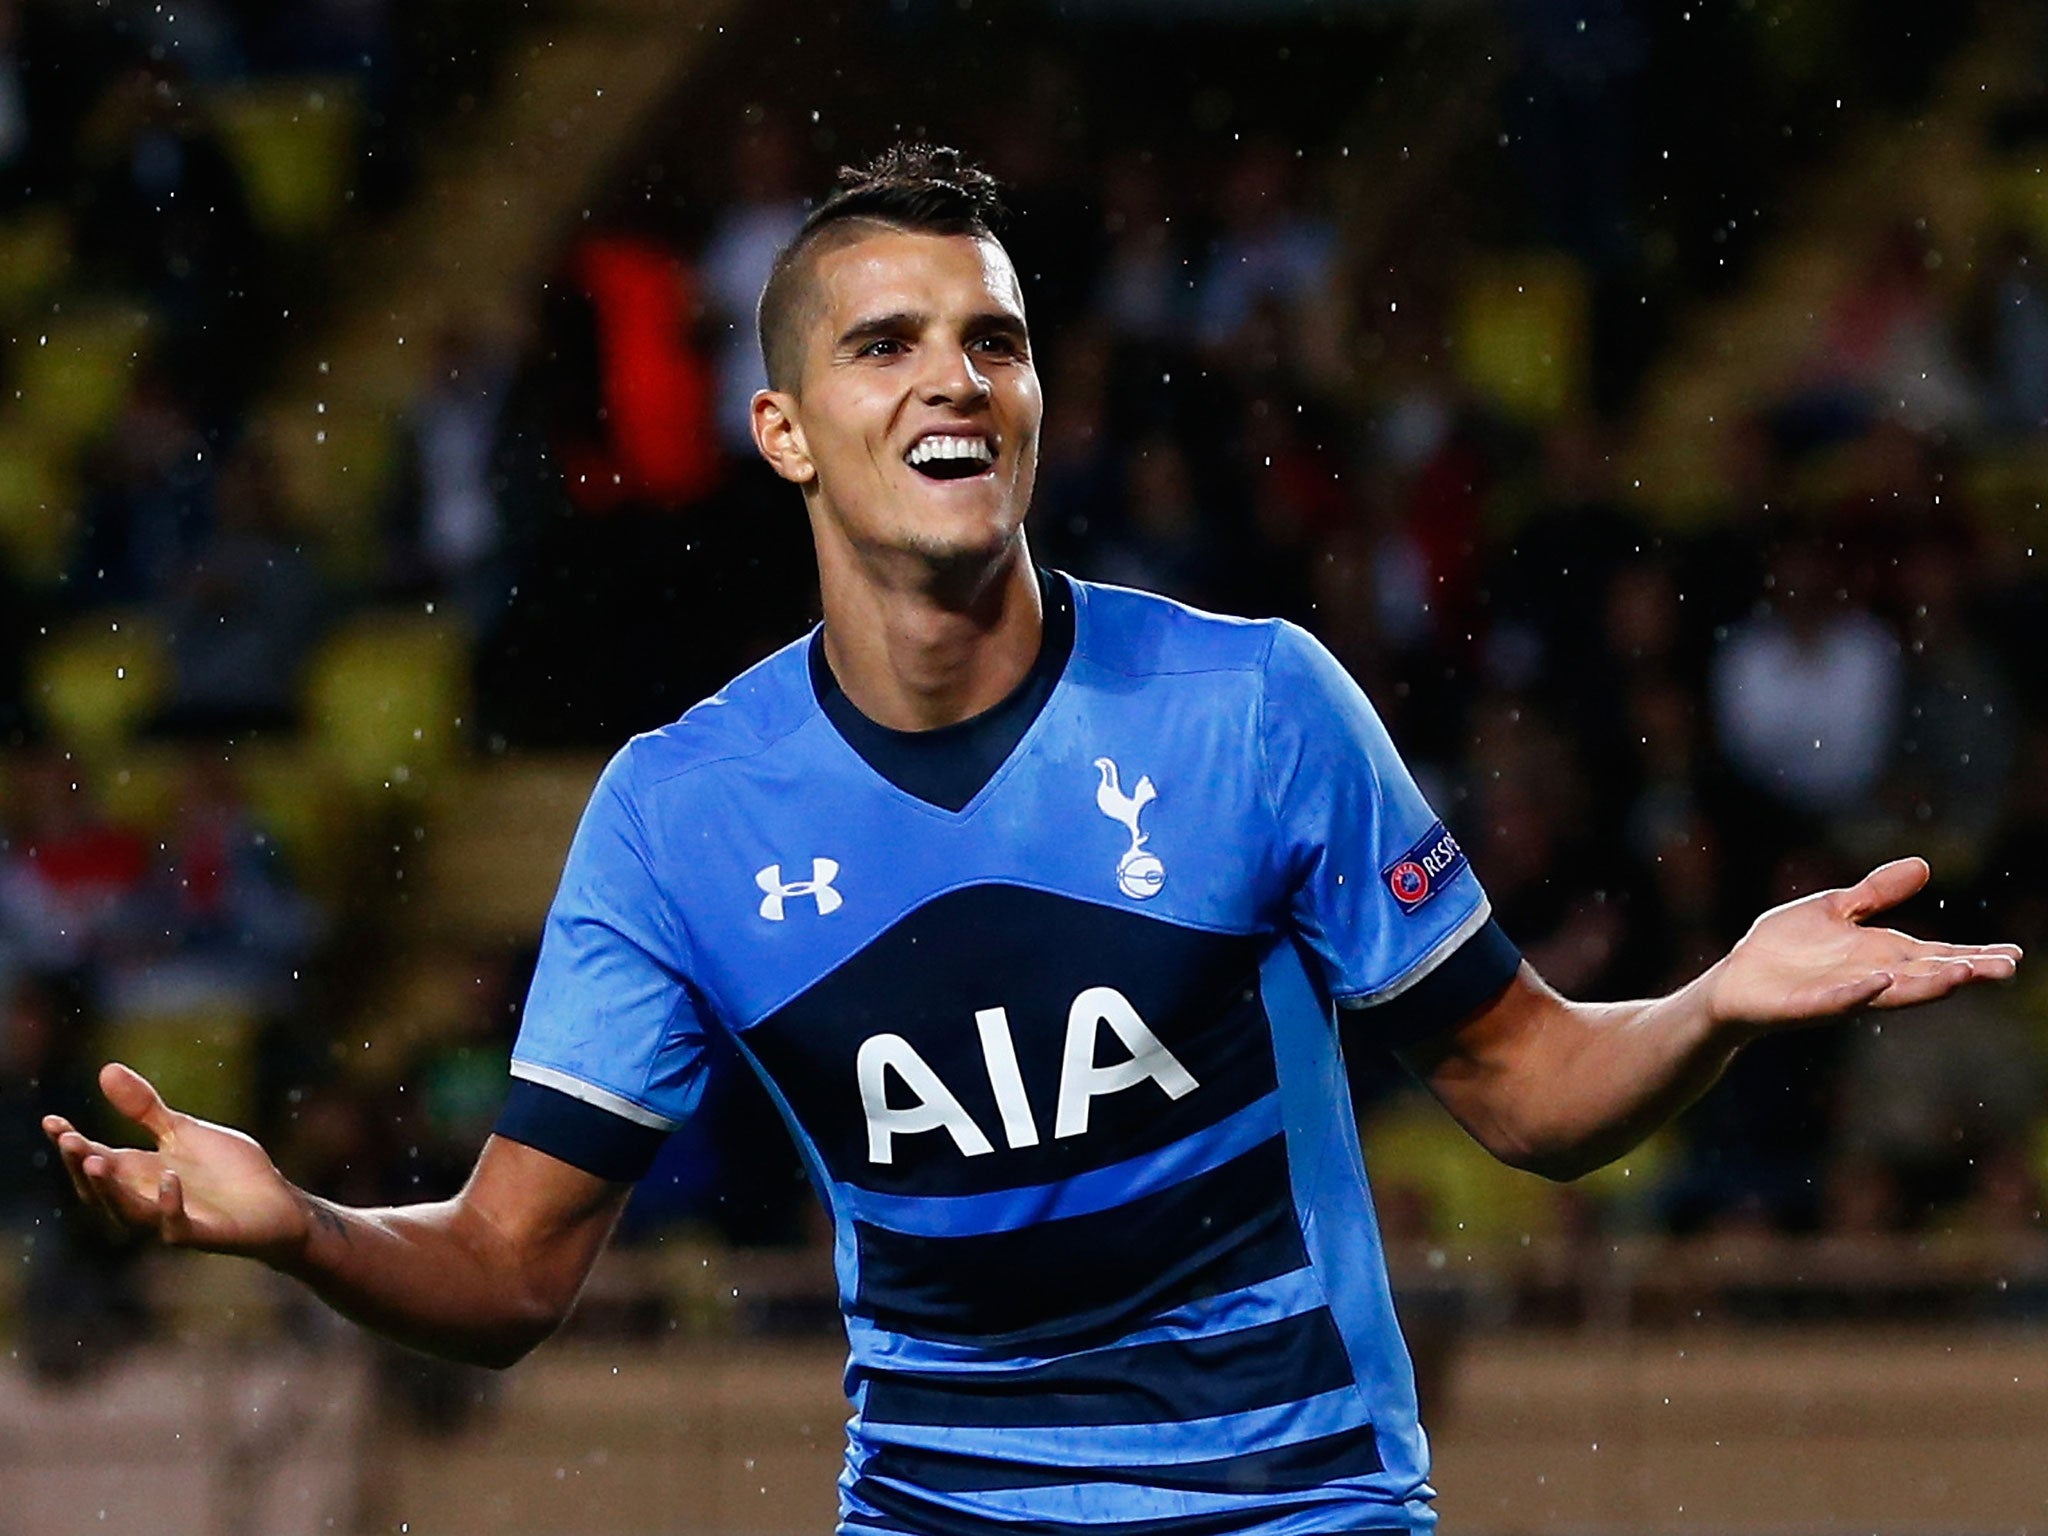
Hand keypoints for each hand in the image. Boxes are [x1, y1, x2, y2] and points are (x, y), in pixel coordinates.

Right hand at [42, 1063, 310, 1261]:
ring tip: (96, 1160)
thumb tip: (105, 1069)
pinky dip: (170, 1204)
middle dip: (81, 1166)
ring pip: (128, 1212)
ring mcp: (172, 1219)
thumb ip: (145, 1108)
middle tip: (68, 1140)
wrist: (278, 1204)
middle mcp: (147, 1199)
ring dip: (111, 1189)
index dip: (71, 1143)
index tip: (51, 1120)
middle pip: (100, 1190)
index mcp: (139, 1174)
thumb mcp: (184, 1131)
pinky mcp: (203, 1234)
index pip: (93, 1159)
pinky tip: (170, 1177)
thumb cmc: (228, 1172)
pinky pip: (177, 1227)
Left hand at [1703, 857, 2021, 1034]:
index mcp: (1880, 955)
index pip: (1936, 955)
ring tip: (1962, 975)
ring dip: (1926, 985)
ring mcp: (1841, 994)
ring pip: (1892, 992)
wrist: (1735, 981)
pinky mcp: (1806, 1005)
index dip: (1974, 955)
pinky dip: (1858, 992)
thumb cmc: (1785, 949)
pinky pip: (1837, 1000)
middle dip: (1965, 971)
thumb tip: (1924, 865)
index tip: (2015, 955)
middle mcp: (1870, 978)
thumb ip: (1875, 892)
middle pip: (1925, 976)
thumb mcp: (1835, 909)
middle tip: (2006, 968)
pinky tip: (1880, 981)